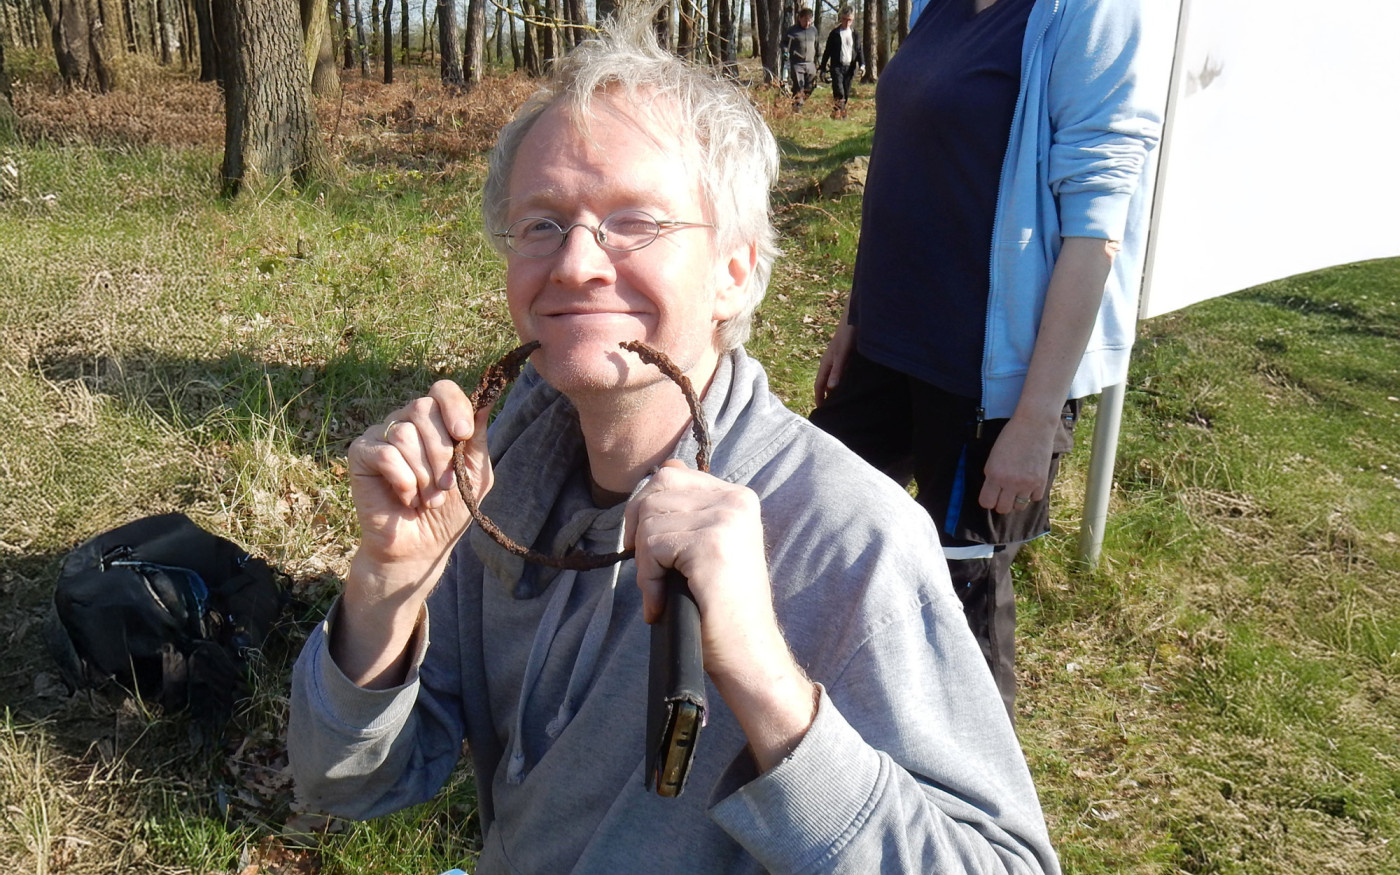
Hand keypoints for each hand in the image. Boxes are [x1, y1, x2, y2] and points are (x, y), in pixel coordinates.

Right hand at [347, 380, 490, 578]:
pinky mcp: (360, 454)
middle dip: (441, 452)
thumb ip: (478, 437)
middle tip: (445, 485)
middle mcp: (405, 421)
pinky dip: (403, 482)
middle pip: (422, 408)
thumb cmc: (449, 509)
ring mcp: (381, 435)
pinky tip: (406, 499)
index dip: (454, 407)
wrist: (421, 546)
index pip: (442, 390)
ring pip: (404, 434)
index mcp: (435, 421)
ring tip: (427, 499)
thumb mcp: (474, 472)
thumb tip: (485, 399)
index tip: (464, 434)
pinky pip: (385, 455)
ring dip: (423, 475)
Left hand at [624, 461, 815, 769]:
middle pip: (655, 492)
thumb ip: (689, 506)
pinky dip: (649, 579)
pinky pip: (653, 546)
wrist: (747, 652)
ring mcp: (726, 520)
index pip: (669, 475)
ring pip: (649, 521)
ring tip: (663, 593)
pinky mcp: (712, 544)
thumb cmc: (719, 606)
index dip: (647, 512)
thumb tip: (667, 466)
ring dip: (645, 563)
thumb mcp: (706, 543)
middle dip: (641, 535)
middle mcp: (736, 500)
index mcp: (737, 496)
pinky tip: (663, 602)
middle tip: (654, 574)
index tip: (654, 550)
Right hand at [813, 321, 855, 405]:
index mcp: (826, 364)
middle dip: (826, 396)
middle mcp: (830, 363)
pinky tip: (851, 387)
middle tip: (831, 410)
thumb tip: (830, 389)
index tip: (821, 411)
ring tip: (841, 402)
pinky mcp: (846, 358)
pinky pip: (843, 374)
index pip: (819, 385)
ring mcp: (838, 361)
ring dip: (835, 390)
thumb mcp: (842, 355)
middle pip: (826, 383)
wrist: (855, 319)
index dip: (819, 397)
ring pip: (834, 379)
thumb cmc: (847, 336)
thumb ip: (837, 371)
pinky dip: (844, 382)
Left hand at [978, 413, 1057, 514]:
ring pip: (1019, 507)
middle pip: (1003, 509)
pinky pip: (1034, 499)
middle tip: (1004, 494)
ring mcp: (1027, 483)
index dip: (988, 500)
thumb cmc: (1011, 437)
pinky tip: (1029, 483)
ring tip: (1017, 489)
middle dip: (1001, 503)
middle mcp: (1009, 482)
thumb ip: (992, 475)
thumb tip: (993, 493)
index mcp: (994, 474)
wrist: (1034, 425)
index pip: (986, 502)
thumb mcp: (993, 456)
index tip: (991, 495)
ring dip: (1016, 500)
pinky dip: (1031, 494)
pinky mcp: (1041, 481)